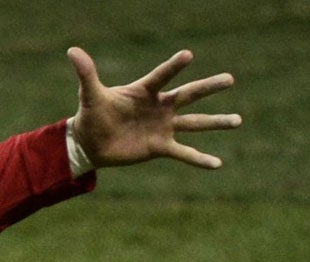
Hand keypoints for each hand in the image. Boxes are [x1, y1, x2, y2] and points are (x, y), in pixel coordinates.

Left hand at [68, 47, 240, 170]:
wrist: (91, 143)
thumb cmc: (93, 114)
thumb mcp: (90, 94)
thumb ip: (86, 73)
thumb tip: (72, 50)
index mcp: (145, 91)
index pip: (161, 76)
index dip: (173, 67)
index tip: (187, 55)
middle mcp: (160, 106)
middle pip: (189, 94)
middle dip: (209, 87)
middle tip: (230, 79)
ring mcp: (163, 126)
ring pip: (195, 123)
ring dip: (216, 122)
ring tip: (237, 121)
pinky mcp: (160, 147)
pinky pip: (184, 153)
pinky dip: (200, 159)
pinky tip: (218, 164)